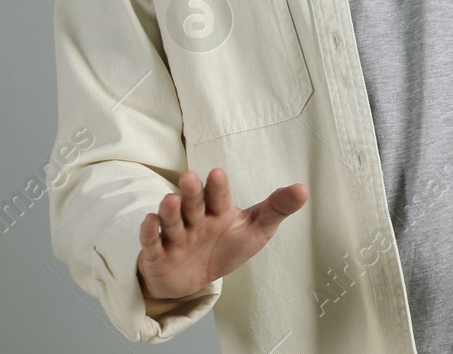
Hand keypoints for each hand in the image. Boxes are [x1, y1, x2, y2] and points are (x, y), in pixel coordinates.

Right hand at [135, 167, 307, 300]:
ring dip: (170, 211)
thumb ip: (276, 209)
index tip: (218, 173)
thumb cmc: (225, 247)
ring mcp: (175, 236)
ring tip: (171, 200)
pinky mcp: (158, 255)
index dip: (217, 187)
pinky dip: (149, 233)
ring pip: (171, 221)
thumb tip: (303, 189)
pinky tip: (150, 222)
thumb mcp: (256, 230)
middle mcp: (195, 219)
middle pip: (192, 203)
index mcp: (217, 211)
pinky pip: (152, 243)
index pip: (217, 196)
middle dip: (191, 192)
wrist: (193, 279)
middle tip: (190, 178)